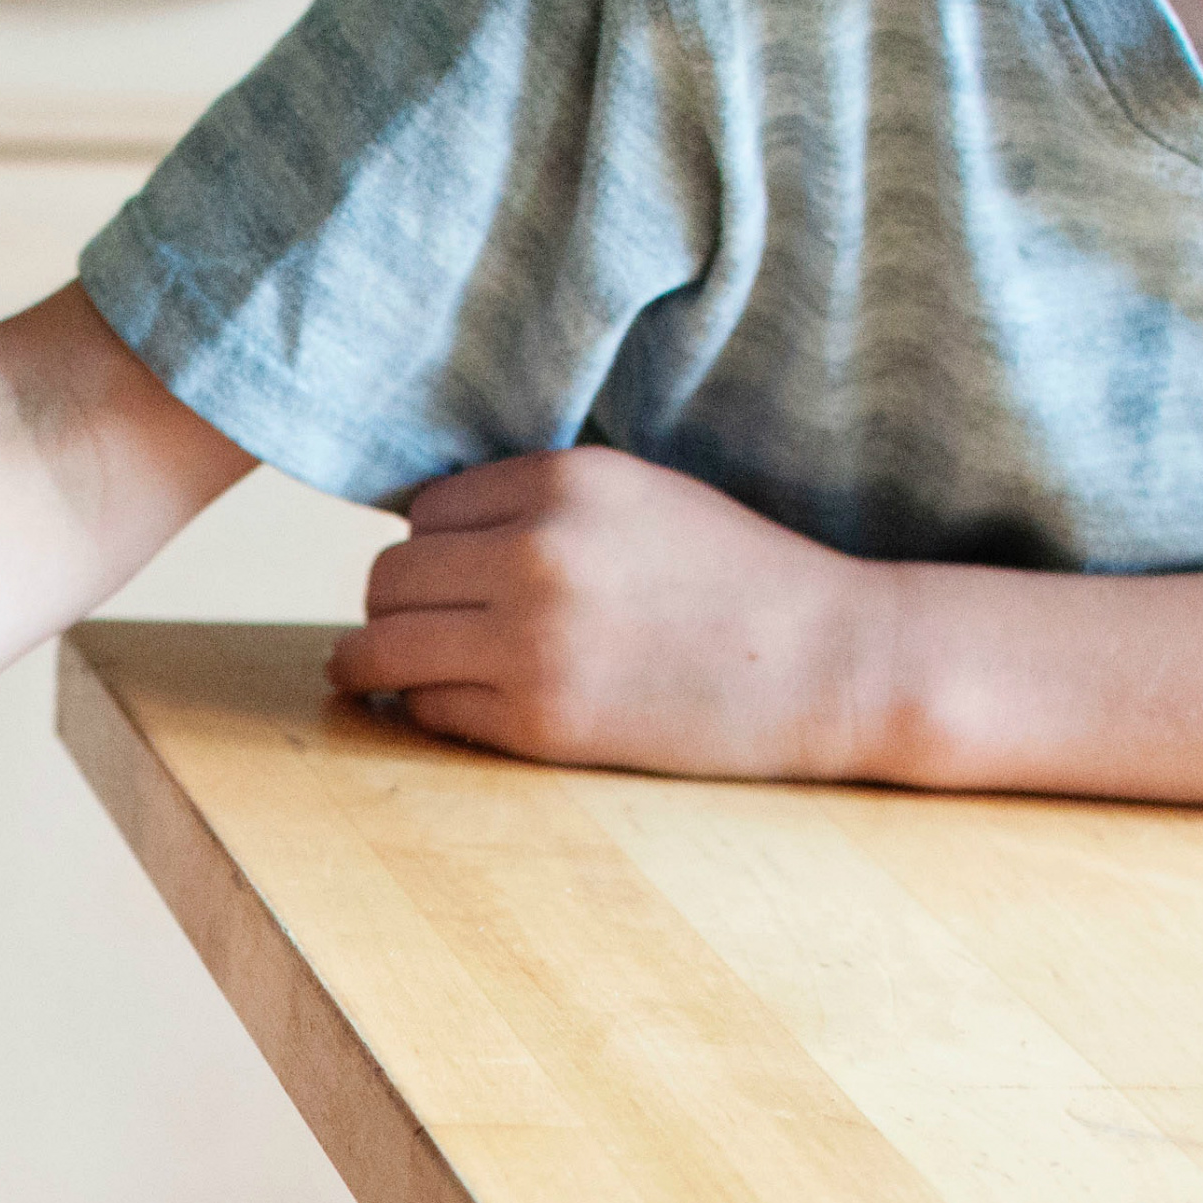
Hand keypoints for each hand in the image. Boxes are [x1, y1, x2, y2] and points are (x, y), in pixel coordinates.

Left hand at [328, 447, 898, 780]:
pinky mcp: (537, 721)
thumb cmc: (733, 578)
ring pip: (382, 646)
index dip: (431, 547)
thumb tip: (415, 531)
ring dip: (373, 661)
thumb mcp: (637, 497)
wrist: (829, 663)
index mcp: (562, 481)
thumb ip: (537, 504)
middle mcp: (536, 554)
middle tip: (408, 626)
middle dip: (394, 604)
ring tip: (374, 671)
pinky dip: (423, 710)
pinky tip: (447, 706)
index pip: (424, 511)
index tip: (447, 575)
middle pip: (388, 577)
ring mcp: (531, 642)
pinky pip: (425, 710)